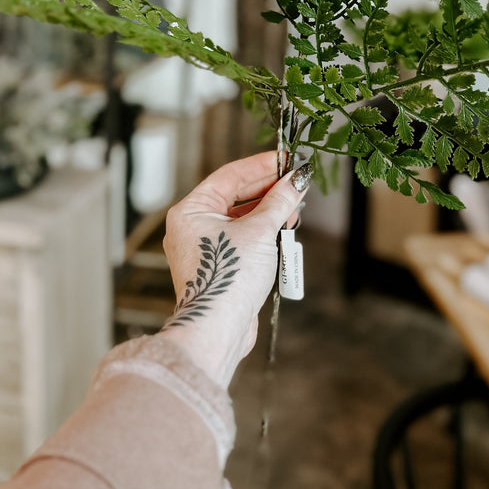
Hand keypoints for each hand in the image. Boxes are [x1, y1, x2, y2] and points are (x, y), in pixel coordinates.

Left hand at [157, 151, 311, 387]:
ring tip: (295, 207)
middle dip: (269, 189)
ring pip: (242, 218)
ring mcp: (205, 248)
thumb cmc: (228, 278)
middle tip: (296, 182)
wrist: (217, 330)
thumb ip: (279, 202)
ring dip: (269, 211)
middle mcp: (193, 226)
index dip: (262, 165)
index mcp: (191, 210)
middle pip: (236, 196)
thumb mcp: (260, 231)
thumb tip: (296, 181)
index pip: (230, 175)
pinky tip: (284, 229)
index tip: (287, 159)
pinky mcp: (219, 266)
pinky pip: (243, 238)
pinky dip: (263, 232)